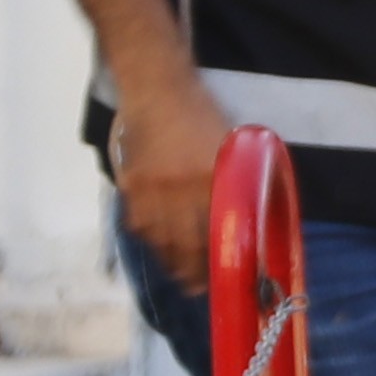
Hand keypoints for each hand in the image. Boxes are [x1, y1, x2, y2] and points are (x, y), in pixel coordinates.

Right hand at [110, 70, 240, 291]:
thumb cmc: (201, 114)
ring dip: (171, 262)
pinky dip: (149, 239)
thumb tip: (244, 215)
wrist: (158, 87)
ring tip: (180, 276)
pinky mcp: (131, 185)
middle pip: (188, 245)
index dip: (222, 259)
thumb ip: (234, 180)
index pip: (219, 232)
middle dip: (195, 272)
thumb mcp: (230, 144)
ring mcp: (153, 188)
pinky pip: (139, 224)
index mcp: (212, 177)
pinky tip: (158, 247)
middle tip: (200, 287)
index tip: (229, 276)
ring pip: (161, 240)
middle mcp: (181, 187)